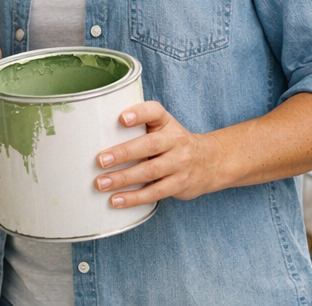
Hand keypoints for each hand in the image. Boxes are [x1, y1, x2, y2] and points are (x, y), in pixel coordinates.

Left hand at [95, 101, 223, 207]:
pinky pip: (155, 192)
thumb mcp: (164, 124)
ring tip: (102, 183)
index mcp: (167, 122)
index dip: (139, 113)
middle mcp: (175, 141)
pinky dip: (134, 198)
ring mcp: (179, 164)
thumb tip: (103, 127)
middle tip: (100, 160)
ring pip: (150, 172)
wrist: (211, 161)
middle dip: (123, 153)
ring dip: (124, 179)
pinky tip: (117, 200)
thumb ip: (141, 121)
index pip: (155, 112)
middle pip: (149, 146)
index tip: (122, 118)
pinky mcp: (180, 185)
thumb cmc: (174, 140)